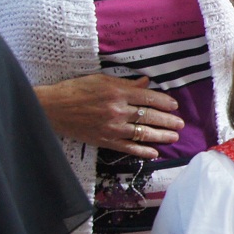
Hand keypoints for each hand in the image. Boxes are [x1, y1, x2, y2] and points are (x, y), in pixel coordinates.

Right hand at [33, 74, 182, 158]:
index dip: (164, 102)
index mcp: (117, 92)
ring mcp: (112, 127)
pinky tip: (154, 153)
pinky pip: (128, 148)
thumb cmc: (76, 90)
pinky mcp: (104, 140)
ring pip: (143, 133)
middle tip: (180, 124)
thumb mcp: (101, 80)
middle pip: (150, 116)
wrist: (53, 108)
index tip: (175, 106)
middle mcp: (117, 110)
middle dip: (168, 121)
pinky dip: (142, 151)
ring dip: (161, 136)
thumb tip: (146, 83)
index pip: (148, 98)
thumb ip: (126, 83)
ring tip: (174, 137)